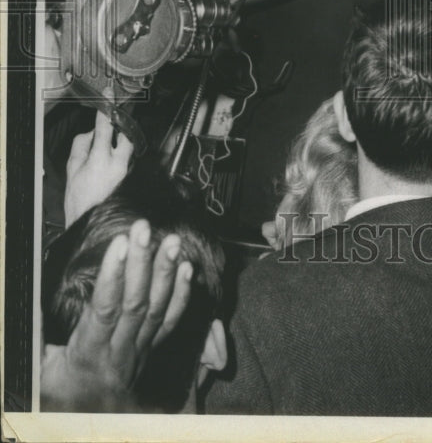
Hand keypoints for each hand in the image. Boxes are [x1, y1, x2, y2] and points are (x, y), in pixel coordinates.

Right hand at [41, 220, 192, 411]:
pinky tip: (187, 269)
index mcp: (88, 354)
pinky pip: (169, 322)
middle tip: (144, 228)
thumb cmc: (57, 392)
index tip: (120, 244)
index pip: (105, 310)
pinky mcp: (151, 349)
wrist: (86, 422)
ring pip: (156, 309)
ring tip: (172, 241)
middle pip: (135, 304)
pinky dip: (181, 295)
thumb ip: (36, 335)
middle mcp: (119, 352)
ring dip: (165, 272)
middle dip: (141, 262)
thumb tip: (25, 298)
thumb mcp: (39, 368)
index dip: (113, 276)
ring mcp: (139, 351)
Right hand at [64, 111, 132, 226]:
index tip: (109, 96)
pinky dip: (119, 156)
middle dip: (120, 127)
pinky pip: (128, 159)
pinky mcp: (130, 178)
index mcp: (100, 160)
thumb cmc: (79, 201)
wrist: (91, 223)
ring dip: (120, 143)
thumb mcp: (72, 170)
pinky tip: (108, 166)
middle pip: (127, 134)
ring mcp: (127, 172)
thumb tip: (91, 133)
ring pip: (129, 147)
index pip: (105, 127)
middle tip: (111, 124)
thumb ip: (81, 146)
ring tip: (105, 151)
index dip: (107, 110)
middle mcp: (118, 164)